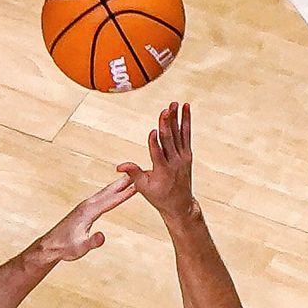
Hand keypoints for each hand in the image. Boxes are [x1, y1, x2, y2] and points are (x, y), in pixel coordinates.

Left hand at [34, 174, 135, 263]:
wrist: (51, 245)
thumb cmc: (65, 248)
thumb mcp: (80, 248)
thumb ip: (92, 242)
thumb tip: (102, 237)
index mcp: (88, 212)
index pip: (111, 201)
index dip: (125, 193)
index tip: (137, 185)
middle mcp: (87, 205)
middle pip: (108, 191)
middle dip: (123, 182)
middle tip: (137, 171)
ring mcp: (84, 206)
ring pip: (104, 193)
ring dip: (117, 185)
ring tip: (129, 178)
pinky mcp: (83, 209)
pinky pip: (100, 197)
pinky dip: (109, 192)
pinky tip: (112, 192)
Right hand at [118, 100, 194, 220]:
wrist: (179, 204)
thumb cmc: (158, 196)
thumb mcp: (143, 187)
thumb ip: (134, 173)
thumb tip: (119, 167)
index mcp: (162, 171)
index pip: (157, 154)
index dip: (154, 143)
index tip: (152, 131)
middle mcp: (174, 162)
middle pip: (169, 140)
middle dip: (167, 124)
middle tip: (165, 110)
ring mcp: (182, 157)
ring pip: (179, 134)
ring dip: (176, 118)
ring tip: (174, 103)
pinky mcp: (187, 153)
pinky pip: (186, 134)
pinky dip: (186, 121)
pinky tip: (185, 108)